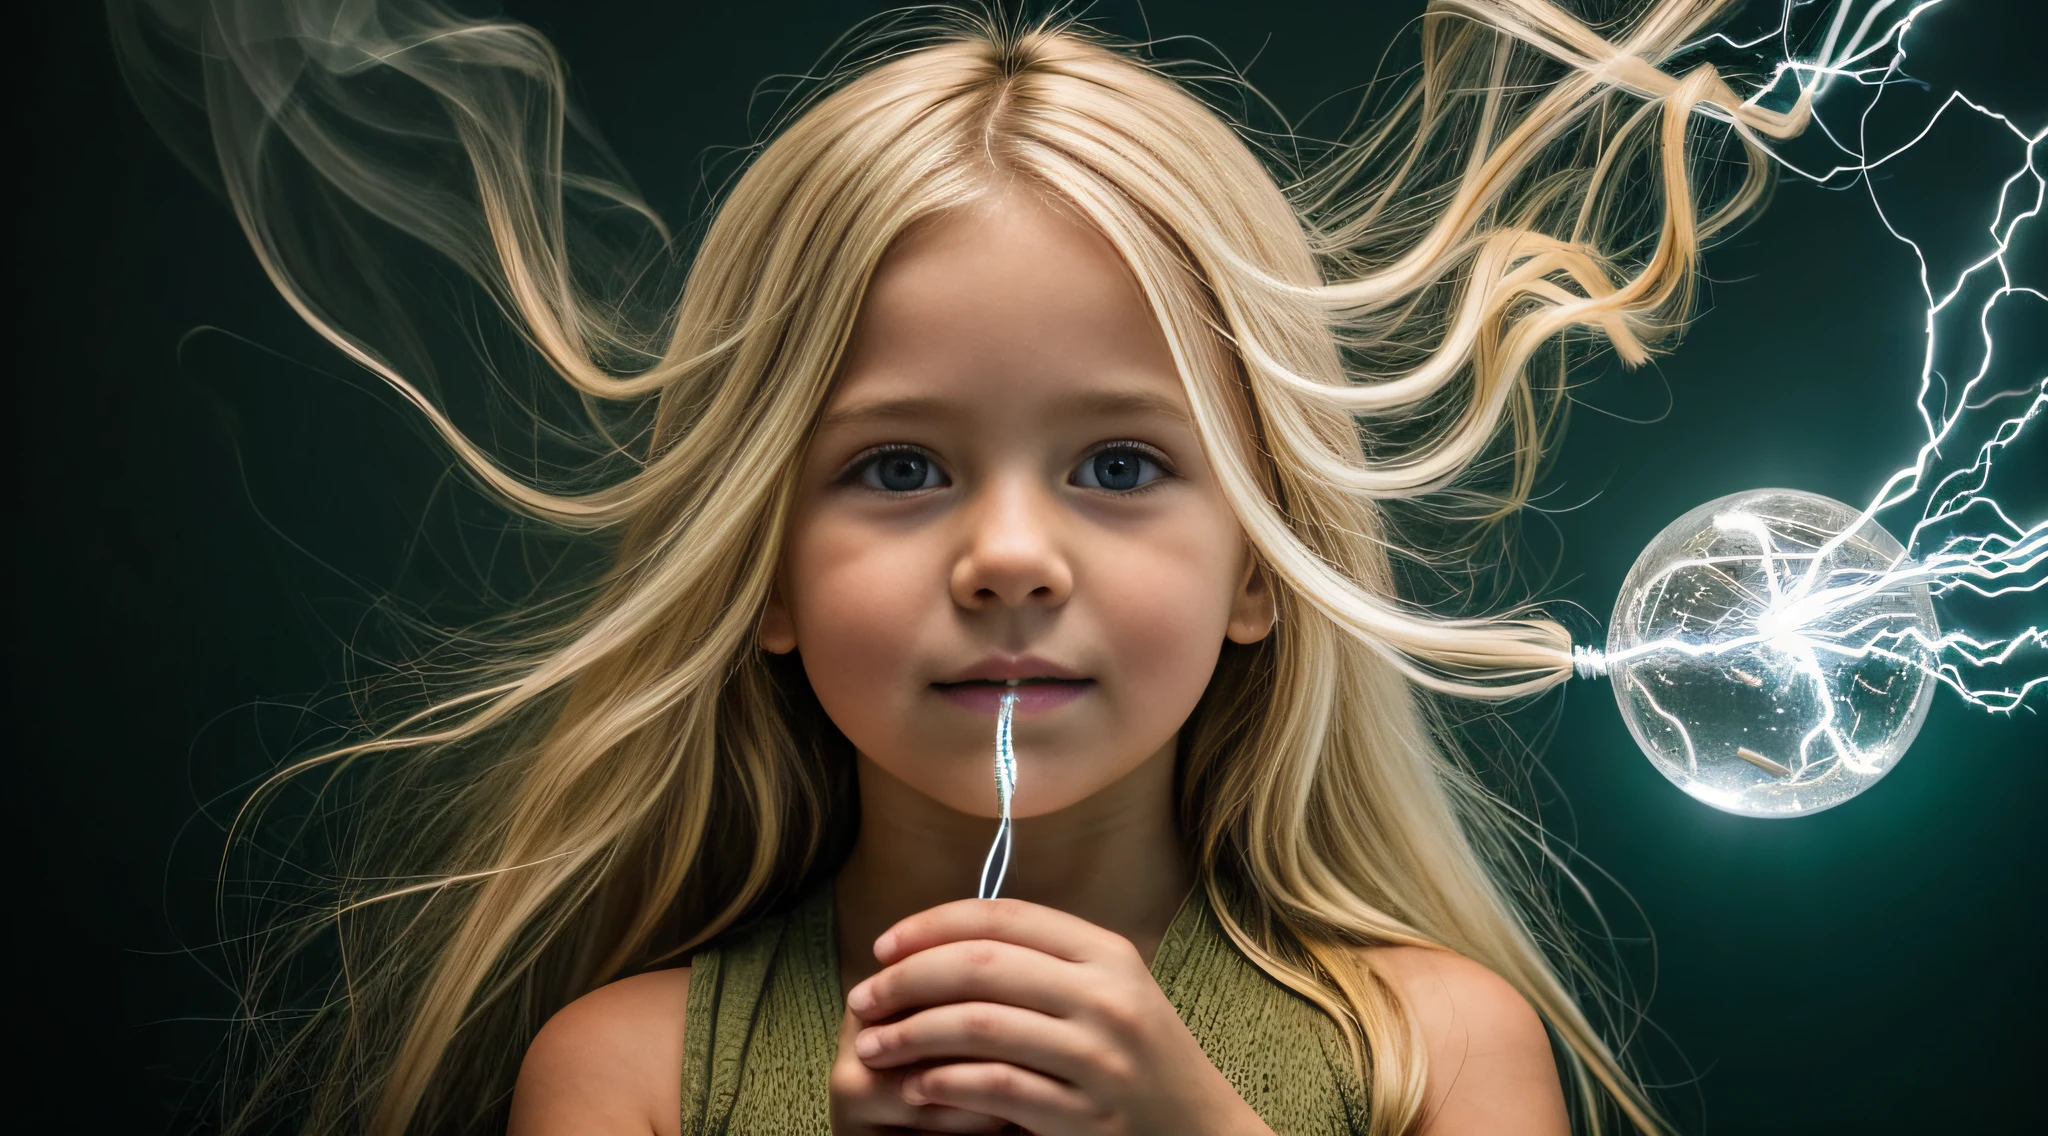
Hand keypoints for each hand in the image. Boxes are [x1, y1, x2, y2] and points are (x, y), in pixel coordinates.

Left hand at [844, 898, 1274, 1135]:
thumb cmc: (1140, 1058)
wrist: (1201, 1133)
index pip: (1003, 917)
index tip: (882, 946)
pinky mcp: (1086, 1118)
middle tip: (864, 998)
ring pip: (979, 1026)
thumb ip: (1046, 960)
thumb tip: (946, 937)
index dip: (931, 925)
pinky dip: (944, 1084)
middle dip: (907, 978)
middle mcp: (1106, 997)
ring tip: (874, 1045)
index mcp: (1107, 953)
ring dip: (911, 1033)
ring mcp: (1099, 1058)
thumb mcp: (1111, 989)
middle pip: (980, 965)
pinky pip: (996, 1089)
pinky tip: (916, 1086)